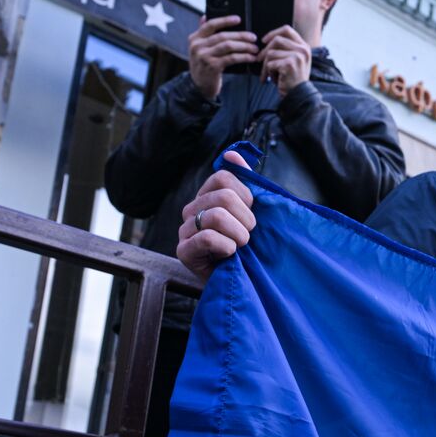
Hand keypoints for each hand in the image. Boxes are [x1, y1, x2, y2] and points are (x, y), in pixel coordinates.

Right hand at [176, 151, 256, 279]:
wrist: (245, 283)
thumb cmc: (250, 247)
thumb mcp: (252, 213)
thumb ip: (246, 182)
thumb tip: (232, 154)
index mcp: (207, 196)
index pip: (225, 178)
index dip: (247, 197)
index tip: (251, 215)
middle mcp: (192, 209)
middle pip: (224, 197)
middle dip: (246, 220)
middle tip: (247, 237)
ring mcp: (185, 230)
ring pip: (217, 216)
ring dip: (239, 236)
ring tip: (240, 248)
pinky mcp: (183, 251)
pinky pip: (207, 238)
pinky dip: (226, 247)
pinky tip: (229, 255)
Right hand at [188, 15, 258, 99]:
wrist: (199, 86)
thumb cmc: (203, 66)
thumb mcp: (199, 49)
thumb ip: (203, 34)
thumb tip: (205, 16)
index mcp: (195, 38)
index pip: (210, 24)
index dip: (225, 20)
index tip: (238, 19)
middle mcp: (198, 46)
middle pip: (223, 36)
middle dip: (241, 36)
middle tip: (253, 37)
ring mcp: (204, 56)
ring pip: (228, 46)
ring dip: (244, 46)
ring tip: (254, 48)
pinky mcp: (213, 66)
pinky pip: (232, 58)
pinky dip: (244, 57)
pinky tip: (251, 58)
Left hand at [259, 25, 312, 95]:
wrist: (299, 95)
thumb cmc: (293, 79)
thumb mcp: (294, 60)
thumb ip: (287, 48)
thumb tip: (268, 41)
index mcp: (304, 46)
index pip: (287, 30)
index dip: (273, 33)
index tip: (264, 41)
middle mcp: (303, 49)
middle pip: (277, 40)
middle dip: (265, 51)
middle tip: (259, 60)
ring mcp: (297, 56)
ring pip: (271, 53)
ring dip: (267, 65)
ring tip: (270, 75)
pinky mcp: (289, 64)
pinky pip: (270, 63)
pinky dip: (268, 73)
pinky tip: (274, 80)